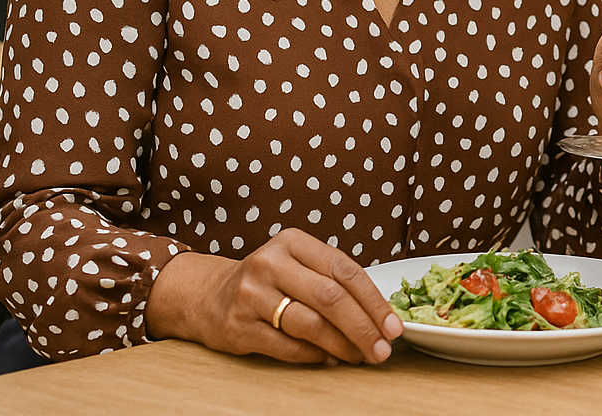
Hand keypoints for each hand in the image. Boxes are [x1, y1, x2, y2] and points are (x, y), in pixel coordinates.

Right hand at [146, 227, 401, 363]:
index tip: (394, 326)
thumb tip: (379, 318)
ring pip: (310, 325)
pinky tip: (330, 359)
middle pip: (330, 298)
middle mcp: (270, 263)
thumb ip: (333, 281)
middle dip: (363, 327)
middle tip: (382, 349)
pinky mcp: (237, 326)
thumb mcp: (298, 264)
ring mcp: (250, 295)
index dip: (374, 301)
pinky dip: (314, 356)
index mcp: (293, 242)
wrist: (207, 295)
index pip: (345, 270)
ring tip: (360, 356)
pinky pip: (287, 346)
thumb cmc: (269, 280)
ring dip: (342, 346)